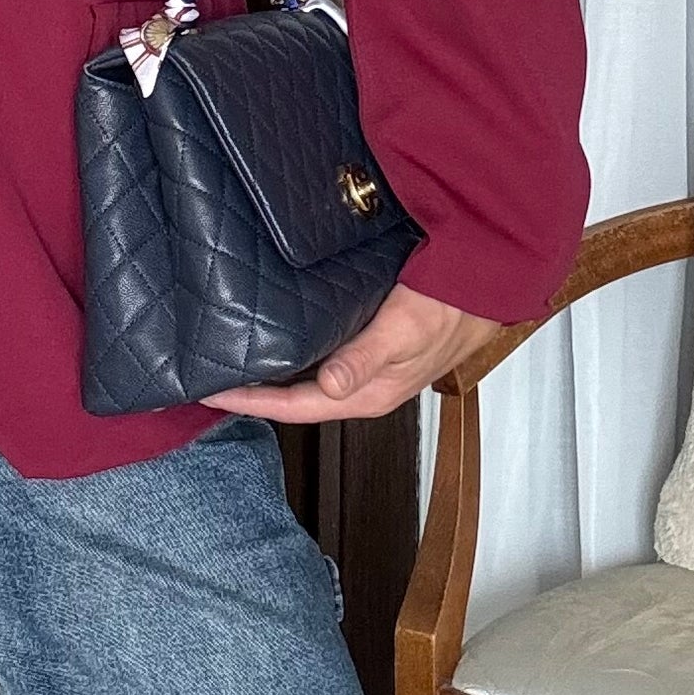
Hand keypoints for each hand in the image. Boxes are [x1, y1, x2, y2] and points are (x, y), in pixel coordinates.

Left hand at [196, 284, 497, 422]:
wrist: (485, 287)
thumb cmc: (451, 310)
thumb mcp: (406, 330)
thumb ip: (366, 358)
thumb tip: (329, 386)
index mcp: (366, 394)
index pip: (295, 407)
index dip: (250, 401)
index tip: (210, 393)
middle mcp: (361, 386)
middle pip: (294, 398)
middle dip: (253, 391)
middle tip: (208, 376)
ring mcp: (365, 367)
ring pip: (306, 378)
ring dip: (271, 372)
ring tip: (231, 357)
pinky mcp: (370, 345)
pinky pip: (321, 355)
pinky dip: (294, 350)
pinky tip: (277, 333)